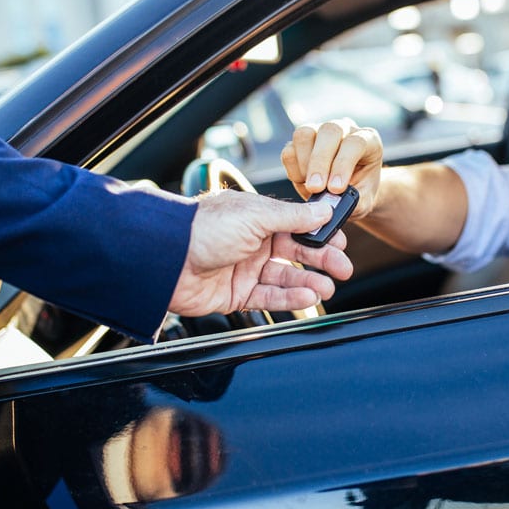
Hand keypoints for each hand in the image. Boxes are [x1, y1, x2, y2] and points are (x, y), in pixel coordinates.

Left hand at [169, 190, 352, 315]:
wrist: (165, 260)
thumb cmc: (203, 229)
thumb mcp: (255, 216)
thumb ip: (293, 217)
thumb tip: (323, 209)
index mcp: (256, 217)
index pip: (297, 224)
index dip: (319, 233)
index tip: (341, 241)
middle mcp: (252, 241)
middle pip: (295, 252)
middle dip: (321, 260)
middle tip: (343, 269)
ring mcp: (244, 269)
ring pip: (285, 278)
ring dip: (308, 282)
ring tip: (327, 288)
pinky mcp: (236, 294)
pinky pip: (269, 298)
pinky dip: (289, 299)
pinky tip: (307, 297)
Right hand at [281, 118, 382, 219]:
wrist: (349, 191)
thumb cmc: (360, 192)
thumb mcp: (364, 200)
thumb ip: (354, 201)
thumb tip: (334, 203)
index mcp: (367, 140)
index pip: (355, 143)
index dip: (343, 164)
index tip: (335, 188)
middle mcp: (344, 129)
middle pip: (329, 131)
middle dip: (320, 162)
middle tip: (316, 189)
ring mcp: (319, 132)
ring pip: (304, 134)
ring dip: (304, 163)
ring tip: (311, 186)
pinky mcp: (300, 143)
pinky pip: (289, 149)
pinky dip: (293, 169)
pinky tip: (303, 182)